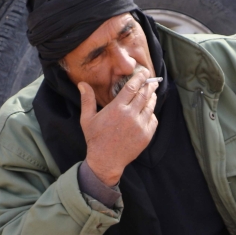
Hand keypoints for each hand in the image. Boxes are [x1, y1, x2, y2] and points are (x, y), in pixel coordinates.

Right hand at [79, 69, 158, 185]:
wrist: (105, 161)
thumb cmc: (95, 139)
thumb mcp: (87, 119)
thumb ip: (87, 100)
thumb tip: (82, 84)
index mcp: (117, 108)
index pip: (132, 87)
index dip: (140, 78)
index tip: (144, 73)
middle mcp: (130, 115)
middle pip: (144, 94)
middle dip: (149, 86)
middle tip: (152, 81)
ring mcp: (140, 126)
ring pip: (150, 106)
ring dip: (152, 98)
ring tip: (151, 94)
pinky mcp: (146, 136)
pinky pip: (153, 120)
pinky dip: (152, 114)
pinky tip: (149, 111)